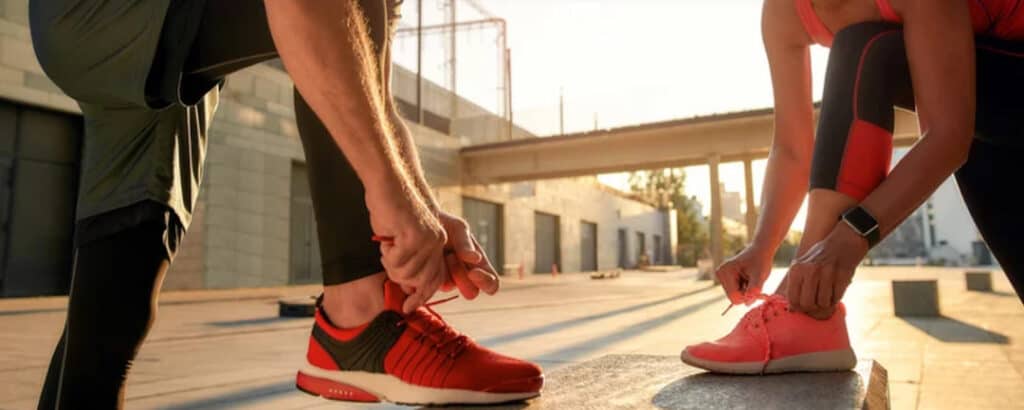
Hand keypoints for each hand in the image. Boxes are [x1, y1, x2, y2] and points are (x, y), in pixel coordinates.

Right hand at [365, 184, 446, 312]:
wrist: (388, 184)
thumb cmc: (392, 211)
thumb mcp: (403, 241)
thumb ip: (410, 263)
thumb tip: (409, 288)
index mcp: (438, 244)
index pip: (435, 281)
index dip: (421, 297)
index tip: (407, 308)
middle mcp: (438, 243)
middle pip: (419, 281)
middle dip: (398, 276)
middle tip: (387, 258)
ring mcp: (429, 239)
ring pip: (406, 273)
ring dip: (390, 262)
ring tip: (387, 244)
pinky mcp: (416, 235)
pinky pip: (397, 260)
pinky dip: (387, 253)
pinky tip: (387, 237)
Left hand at [435, 212, 499, 298]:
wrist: (418, 223)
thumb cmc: (442, 224)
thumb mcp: (457, 228)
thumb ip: (466, 243)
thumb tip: (476, 258)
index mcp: (478, 265)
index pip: (491, 284)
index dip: (486, 282)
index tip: (473, 272)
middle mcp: (464, 276)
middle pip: (472, 292)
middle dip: (463, 278)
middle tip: (451, 257)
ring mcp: (446, 280)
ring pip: (450, 287)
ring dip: (446, 270)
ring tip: (439, 251)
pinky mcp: (429, 282)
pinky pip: (432, 285)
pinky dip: (430, 271)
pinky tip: (427, 255)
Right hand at [715, 246, 773, 304]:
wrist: (759, 251)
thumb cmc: (760, 262)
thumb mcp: (760, 275)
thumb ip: (754, 289)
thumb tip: (747, 304)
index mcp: (726, 271)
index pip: (734, 296)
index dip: (747, 297)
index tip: (758, 291)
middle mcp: (720, 273)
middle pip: (732, 297)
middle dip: (746, 294)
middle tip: (756, 284)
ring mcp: (721, 275)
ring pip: (733, 296)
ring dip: (745, 291)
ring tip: (751, 279)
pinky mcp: (724, 278)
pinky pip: (734, 292)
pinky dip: (743, 289)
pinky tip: (747, 279)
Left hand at [783, 222, 867, 315]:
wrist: (844, 243)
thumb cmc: (820, 258)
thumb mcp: (802, 266)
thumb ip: (796, 286)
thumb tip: (790, 310)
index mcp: (796, 269)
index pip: (793, 300)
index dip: (799, 308)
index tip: (805, 306)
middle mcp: (809, 271)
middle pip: (807, 304)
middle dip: (813, 308)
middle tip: (818, 302)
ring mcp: (826, 273)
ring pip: (823, 304)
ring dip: (826, 303)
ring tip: (828, 292)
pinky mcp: (842, 276)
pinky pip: (836, 298)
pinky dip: (836, 297)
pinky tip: (836, 288)